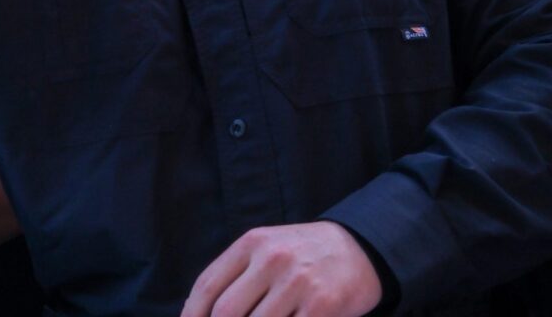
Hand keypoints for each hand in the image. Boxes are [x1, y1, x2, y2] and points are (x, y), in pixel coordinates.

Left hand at [181, 222, 381, 316]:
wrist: (360, 248)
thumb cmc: (303, 254)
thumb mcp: (267, 248)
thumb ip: (236, 274)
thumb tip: (197, 310)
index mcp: (252, 243)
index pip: (207, 286)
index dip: (191, 315)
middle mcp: (272, 259)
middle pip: (226, 311)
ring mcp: (298, 282)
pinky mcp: (323, 305)